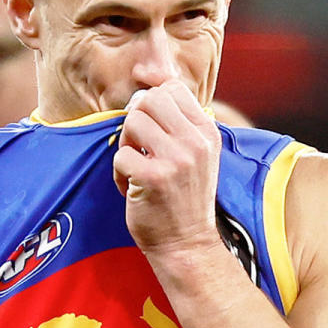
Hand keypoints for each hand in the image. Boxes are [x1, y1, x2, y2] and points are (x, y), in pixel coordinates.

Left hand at [113, 80, 221, 253]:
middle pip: (150, 99)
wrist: (187, 243)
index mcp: (207, 132)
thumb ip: (179, 121)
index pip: (173, 88)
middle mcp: (196, 142)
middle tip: (139, 145)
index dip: (153, 101)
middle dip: (136, 119)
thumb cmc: (185, 196)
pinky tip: (132, 186)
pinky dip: (119, 172)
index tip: (149, 124)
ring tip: (136, 164)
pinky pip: (120, 155)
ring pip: (132, 122)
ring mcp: (177, 160)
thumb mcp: (197, 154)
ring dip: (126, 144)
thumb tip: (147, 84)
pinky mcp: (154, 178)